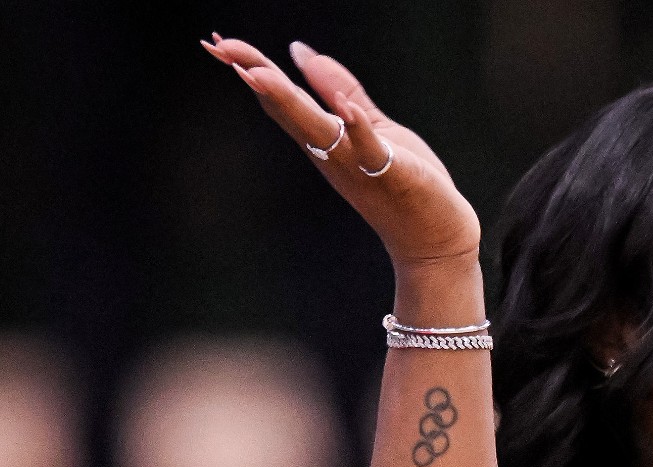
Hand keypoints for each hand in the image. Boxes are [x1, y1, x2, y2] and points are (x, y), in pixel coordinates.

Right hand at [202, 35, 481, 270]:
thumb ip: (339, 89)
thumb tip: (300, 51)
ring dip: (289, 102)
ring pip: (317, 130)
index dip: (250, 66)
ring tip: (259, 72)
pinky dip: (358, 132)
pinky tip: (346, 110)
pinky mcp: (391, 175)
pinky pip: (370, 152)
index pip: (281, 97)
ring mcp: (357, 166)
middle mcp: (332, 152)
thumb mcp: (371, 126)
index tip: (216, 41)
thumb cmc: (406, 182)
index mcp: (326, 138)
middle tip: (219, 47)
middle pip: (288, 109)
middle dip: (256, 76)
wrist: (436, 238)